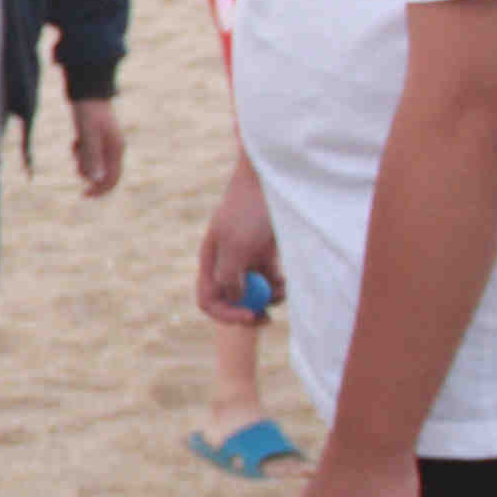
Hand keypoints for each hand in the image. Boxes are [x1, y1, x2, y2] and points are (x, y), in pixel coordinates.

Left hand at [70, 97, 124, 196]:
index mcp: (116, 149)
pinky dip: (80, 152)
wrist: (86, 91)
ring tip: (76, 143)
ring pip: (93, 164)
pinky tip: (76, 139)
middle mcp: (114, 148)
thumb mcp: (87, 134)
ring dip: (82, 160)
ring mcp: (106, 144)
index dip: (100, 190)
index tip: (84, 195)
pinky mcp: (97, 139)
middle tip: (77, 152)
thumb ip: (92, 156)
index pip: (113, 178)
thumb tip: (96, 180)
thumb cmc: (87, 111)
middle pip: (102, 173)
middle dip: (87, 169)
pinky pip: (88, 155)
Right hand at [196, 157, 281, 325]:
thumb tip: (235, 299)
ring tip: (284, 288)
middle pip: (232, 301)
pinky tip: (287, 279)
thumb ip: (230, 275)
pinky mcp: (266, 254)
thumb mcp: (237, 244)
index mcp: (211, 261)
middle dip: (250, 310)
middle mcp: (226, 263)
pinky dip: (279, 285)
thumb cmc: (250, 208)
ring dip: (269, 297)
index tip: (250, 314)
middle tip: (268, 317)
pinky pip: (270, 282)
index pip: (209, 300)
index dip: (226, 313)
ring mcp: (246, 259)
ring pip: (254, 294)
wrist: (271, 179)